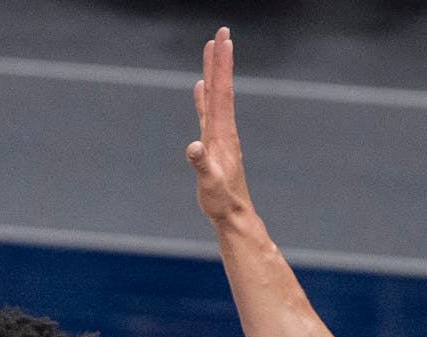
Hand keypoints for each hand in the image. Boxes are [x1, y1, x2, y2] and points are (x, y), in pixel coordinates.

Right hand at [187, 26, 252, 225]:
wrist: (233, 214)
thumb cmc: (221, 200)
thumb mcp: (210, 184)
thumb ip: (201, 164)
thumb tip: (193, 146)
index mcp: (221, 133)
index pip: (222, 93)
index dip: (221, 66)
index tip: (222, 41)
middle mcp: (223, 129)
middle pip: (221, 88)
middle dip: (220, 60)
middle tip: (221, 32)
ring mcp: (219, 135)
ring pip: (216, 97)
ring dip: (214, 73)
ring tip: (211, 52)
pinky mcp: (213, 143)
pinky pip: (208, 113)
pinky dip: (204, 98)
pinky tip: (202, 89)